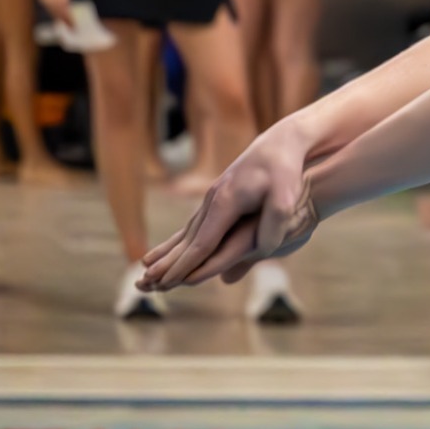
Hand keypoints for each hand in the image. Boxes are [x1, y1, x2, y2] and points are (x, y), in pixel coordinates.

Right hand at [138, 123, 319, 290]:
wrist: (279, 143)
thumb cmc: (285, 170)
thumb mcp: (286, 197)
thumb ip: (274, 224)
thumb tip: (264, 249)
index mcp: (226, 202)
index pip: (202, 242)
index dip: (185, 265)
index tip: (168, 283)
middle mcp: (212, 200)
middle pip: (187, 239)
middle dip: (166, 264)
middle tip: (143, 286)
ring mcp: (212, 198)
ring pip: (186, 232)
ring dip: (167, 253)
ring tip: (145, 272)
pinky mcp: (216, 198)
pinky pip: (194, 225)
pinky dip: (179, 241)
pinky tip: (169, 251)